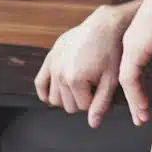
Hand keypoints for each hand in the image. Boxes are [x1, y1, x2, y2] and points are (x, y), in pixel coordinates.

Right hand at [35, 4, 136, 127]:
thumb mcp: (111, 80)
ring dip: (67, 97)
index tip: (103, 89)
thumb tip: (93, 124)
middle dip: (82, 100)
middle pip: (68, 105)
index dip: (95, 101)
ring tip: (81, 85)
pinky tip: (55, 93)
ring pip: (54, 99)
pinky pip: (40, 82)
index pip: (83, 108)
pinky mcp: (50, 57)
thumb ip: (101, 104)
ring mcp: (53, 65)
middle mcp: (60, 73)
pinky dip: (46, 92)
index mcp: (75, 80)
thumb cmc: (111, 52)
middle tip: (93, 87)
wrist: (104, 26)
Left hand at [119, 0, 151, 125]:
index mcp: (142, 30)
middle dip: (133, 93)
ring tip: (140, 117)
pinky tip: (142, 110)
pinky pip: (130, 80)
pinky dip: (135, 97)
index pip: (135, 58)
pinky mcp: (134, 51)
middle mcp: (132, 37)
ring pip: (126, 78)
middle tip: (139, 112)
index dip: (139, 77)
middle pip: (127, 69)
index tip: (145, 93)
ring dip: (134, 100)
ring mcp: (131, 44)